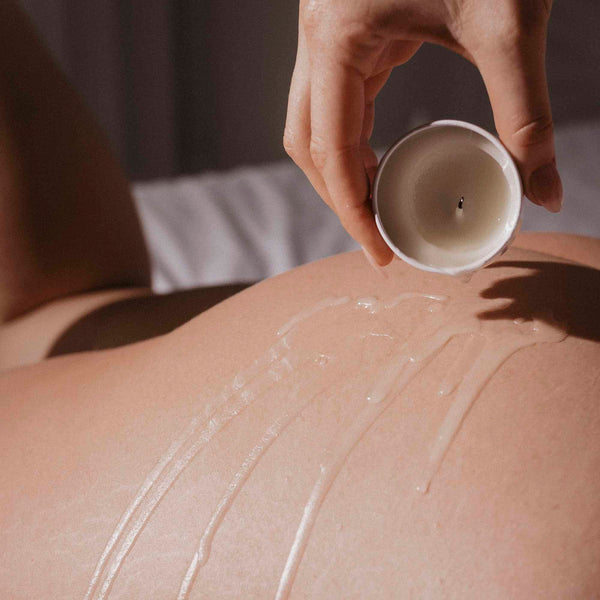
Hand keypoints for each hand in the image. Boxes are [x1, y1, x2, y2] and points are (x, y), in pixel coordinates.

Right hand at [284, 0, 561, 264]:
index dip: (351, 210)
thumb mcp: (508, 24)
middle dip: (339, 196)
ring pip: (311, 125)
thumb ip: (527, 113)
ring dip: (341, 172)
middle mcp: (318, 38)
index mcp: (338, 37)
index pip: (329, 149)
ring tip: (381, 208)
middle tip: (379, 236)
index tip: (381, 252)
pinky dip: (353, 142)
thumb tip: (544, 191)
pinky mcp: (348, 33)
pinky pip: (334, 102)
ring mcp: (326, 34)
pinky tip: (381, 162)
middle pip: (306, 143)